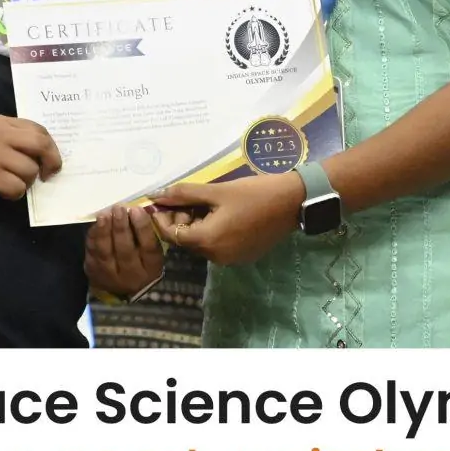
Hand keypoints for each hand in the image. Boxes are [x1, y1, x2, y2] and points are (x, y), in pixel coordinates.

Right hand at [0, 115, 61, 201]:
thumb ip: (11, 136)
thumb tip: (38, 154)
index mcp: (4, 123)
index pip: (39, 129)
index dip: (51, 145)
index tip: (49, 158)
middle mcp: (3, 135)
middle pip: (41, 145)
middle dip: (52, 161)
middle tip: (48, 174)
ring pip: (30, 169)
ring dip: (28, 181)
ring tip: (16, 184)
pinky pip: (16, 187)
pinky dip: (16, 193)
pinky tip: (6, 193)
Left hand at [85, 205, 163, 298]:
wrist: (122, 289)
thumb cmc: (140, 261)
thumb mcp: (150, 252)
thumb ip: (146, 232)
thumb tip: (136, 208)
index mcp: (151, 267)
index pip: (148, 247)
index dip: (142, 228)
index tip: (136, 210)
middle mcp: (131, 274)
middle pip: (125, 250)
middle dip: (121, 227)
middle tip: (118, 209)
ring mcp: (110, 276)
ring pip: (105, 253)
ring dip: (104, 232)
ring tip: (104, 215)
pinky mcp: (93, 272)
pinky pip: (91, 252)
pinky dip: (93, 237)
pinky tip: (96, 224)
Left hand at [150, 173, 304, 264]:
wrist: (292, 202)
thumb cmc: (253, 194)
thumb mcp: (217, 190)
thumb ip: (185, 194)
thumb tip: (157, 195)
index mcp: (208, 241)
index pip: (172, 235)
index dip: (162, 218)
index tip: (159, 201)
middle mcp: (216, 257)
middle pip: (187, 240)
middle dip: (180, 219)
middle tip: (186, 197)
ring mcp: (231, 260)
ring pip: (202, 242)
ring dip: (196, 224)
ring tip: (204, 201)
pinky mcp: (242, 256)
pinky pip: (218, 245)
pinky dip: (212, 230)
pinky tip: (220, 212)